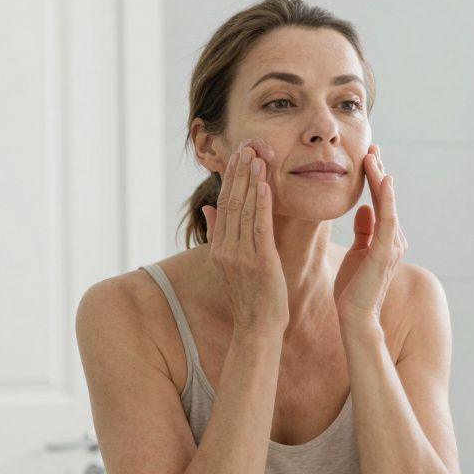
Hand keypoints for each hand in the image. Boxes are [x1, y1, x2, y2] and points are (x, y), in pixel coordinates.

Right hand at [201, 142, 288, 331]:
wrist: (257, 328)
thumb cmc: (251, 297)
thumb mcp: (230, 264)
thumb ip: (220, 234)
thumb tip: (209, 208)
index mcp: (220, 248)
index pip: (223, 205)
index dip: (231, 178)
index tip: (237, 155)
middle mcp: (226, 249)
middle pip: (231, 202)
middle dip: (239, 173)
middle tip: (246, 145)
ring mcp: (241, 255)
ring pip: (244, 210)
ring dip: (251, 181)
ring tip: (256, 156)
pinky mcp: (260, 262)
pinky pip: (260, 227)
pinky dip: (262, 204)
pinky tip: (264, 185)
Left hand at [335, 144, 407, 326]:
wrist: (355, 316)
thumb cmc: (353, 289)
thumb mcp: (357, 252)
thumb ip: (364, 230)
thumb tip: (365, 207)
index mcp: (386, 239)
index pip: (381, 202)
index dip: (375, 179)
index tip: (368, 156)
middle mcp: (394, 239)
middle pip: (387, 198)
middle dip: (379, 172)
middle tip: (372, 147)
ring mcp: (392, 245)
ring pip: (388, 204)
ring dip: (381, 179)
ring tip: (373, 157)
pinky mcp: (385, 252)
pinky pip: (388, 220)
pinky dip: (388, 199)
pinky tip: (385, 181)